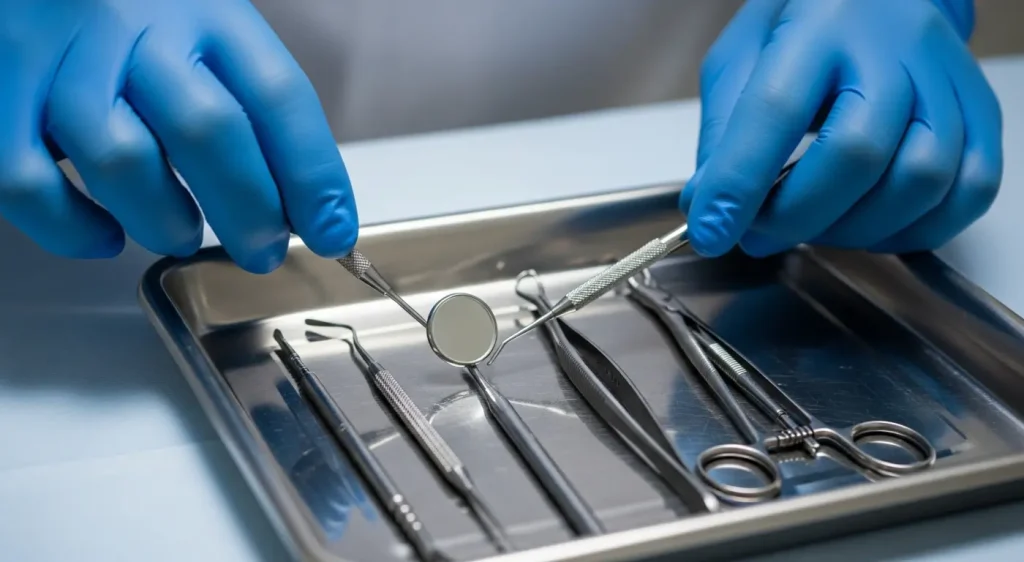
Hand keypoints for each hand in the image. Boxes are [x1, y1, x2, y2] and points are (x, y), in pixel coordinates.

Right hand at [0, 0, 356, 272]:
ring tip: (181, 235)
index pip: (278, 96)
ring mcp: (60, 56)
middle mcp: (133, 23)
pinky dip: (72, 228)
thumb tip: (303, 201)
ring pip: (122, 161)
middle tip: (261, 251)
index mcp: (204, 9)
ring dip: (164, 221)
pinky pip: (29, 182)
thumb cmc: (132, 7)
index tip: (332, 231)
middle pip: (207, 132)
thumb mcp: (203, 25)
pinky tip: (104, 236)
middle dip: (249, 212)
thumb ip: (244, 96)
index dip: (314, 177)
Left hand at [680, 0, 1000, 256]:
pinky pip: (970, 190)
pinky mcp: (980, 112)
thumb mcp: (739, 60)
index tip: (710, 234)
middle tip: (759, 233)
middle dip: (797, 215)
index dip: (739, 185)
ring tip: (814, 226)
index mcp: (818, 25)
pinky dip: (915, 229)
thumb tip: (707, 206)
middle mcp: (892, 46)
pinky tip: (870, 225)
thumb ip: (723, 134)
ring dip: (856, 228)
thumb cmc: (801, 27)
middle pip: (858, 152)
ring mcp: (946, 79)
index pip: (775, 111)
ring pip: (922, 177)